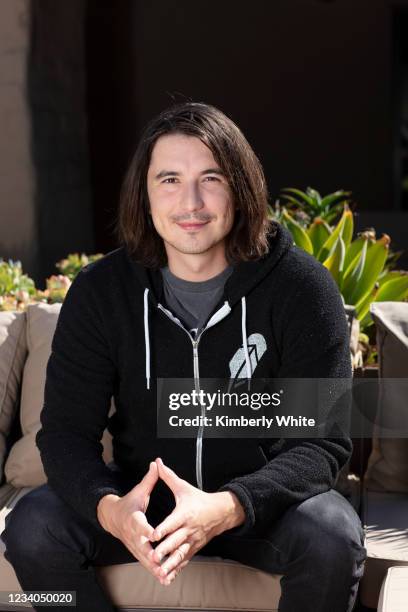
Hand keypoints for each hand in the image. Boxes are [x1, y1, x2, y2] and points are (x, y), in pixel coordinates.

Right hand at [97, 461, 163, 581]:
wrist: (112, 517)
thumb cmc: (128, 503)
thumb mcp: (138, 490)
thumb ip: (149, 479)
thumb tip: (156, 464)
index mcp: (133, 518)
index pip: (139, 525)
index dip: (146, 529)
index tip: (153, 535)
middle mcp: (133, 534)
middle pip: (142, 546)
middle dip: (152, 555)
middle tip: (161, 563)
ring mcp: (134, 545)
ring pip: (145, 558)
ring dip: (155, 568)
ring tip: (166, 576)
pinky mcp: (137, 551)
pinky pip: (146, 562)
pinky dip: (155, 570)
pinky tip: (165, 578)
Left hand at [149, 458, 244, 584]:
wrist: (220, 512)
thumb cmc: (199, 499)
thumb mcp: (184, 487)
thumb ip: (168, 477)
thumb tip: (157, 463)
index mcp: (185, 513)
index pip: (173, 522)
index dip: (163, 528)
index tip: (153, 534)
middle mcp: (189, 529)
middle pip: (175, 541)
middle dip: (164, 550)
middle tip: (152, 557)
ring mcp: (192, 541)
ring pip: (180, 554)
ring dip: (169, 563)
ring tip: (159, 571)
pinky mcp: (194, 548)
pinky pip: (184, 560)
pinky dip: (176, 569)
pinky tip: (168, 577)